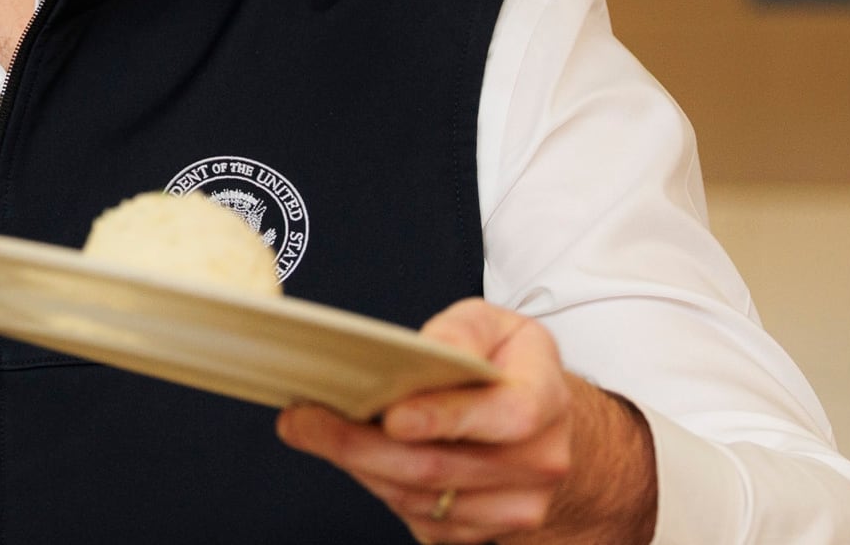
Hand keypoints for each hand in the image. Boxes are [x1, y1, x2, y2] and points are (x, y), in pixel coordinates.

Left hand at [275, 298, 656, 543]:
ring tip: (312, 430)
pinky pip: (418, 518)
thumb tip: (425, 351)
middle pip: (440, 466)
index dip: (444, 419)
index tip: (390, 417)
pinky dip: (376, 485)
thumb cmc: (511, 366)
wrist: (544, 427)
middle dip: (361, 444)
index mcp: (545, 402)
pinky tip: (353, 455)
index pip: (503, 417)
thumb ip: (461, 332)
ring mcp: (513, 507)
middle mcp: (537, 463)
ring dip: (358, 466)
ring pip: (419, 497)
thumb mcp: (495, 325)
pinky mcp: (481, 532)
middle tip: (304, 419)